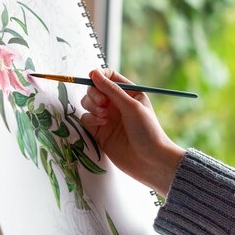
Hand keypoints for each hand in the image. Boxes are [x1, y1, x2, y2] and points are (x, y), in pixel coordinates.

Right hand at [80, 68, 185, 195]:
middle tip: (102, 104)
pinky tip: (102, 125)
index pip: (109, 76)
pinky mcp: (99, 132)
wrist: (150, 162)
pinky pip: (85, 119)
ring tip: (104, 117)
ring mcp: (106, 117)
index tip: (93, 78)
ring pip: (87, 103)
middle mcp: (116, 103)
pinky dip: (90, 119)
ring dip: (92, 106)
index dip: (99, 75)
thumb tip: (94, 73)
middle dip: (94, 93)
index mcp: (128, 93)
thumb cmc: (147, 132)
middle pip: (94, 89)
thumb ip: (111, 90)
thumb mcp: (131, 106)